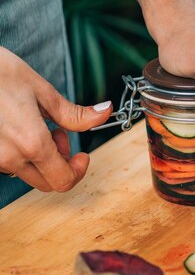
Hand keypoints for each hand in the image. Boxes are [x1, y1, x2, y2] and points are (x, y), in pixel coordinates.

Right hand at [0, 47, 112, 191]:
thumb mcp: (42, 91)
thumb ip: (74, 113)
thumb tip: (105, 114)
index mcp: (30, 143)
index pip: (63, 180)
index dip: (78, 170)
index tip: (82, 154)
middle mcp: (8, 157)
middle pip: (47, 182)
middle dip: (61, 162)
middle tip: (59, 133)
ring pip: (26, 173)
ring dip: (40, 157)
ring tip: (36, 124)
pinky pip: (7, 163)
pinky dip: (20, 152)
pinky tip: (17, 127)